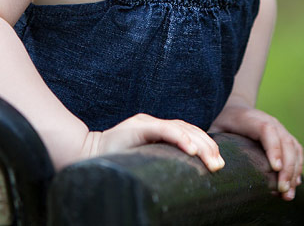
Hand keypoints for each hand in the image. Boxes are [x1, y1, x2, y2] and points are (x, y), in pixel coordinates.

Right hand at [80, 113, 225, 171]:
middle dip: (208, 146)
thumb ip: (160, 161)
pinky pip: (163, 130)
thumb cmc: (114, 164)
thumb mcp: (144, 162)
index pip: (188, 133)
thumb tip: (182, 180)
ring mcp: (145, 123)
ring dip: (199, 144)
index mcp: (157, 131)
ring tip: (211, 160)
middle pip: (189, 129)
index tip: (218, 163)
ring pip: (180, 128)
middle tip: (219, 165)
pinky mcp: (137, 126)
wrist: (84, 156)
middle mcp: (154, 123)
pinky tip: (192, 149)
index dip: (206, 146)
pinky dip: (180, 138)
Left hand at [211, 104, 302, 200]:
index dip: (274, 149)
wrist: (234, 109)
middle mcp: (271, 122)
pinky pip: (296, 151)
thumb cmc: (221, 123)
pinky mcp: (284, 138)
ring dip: (294, 171)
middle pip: (285, 142)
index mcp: (252, 119)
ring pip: (294, 148)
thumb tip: (213, 166)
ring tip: (288, 194)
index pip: (267, 130)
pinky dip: (297, 168)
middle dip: (287, 167)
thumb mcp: (213, 129)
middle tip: (282, 190)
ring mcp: (280, 129)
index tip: (276, 168)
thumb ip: (213, 144)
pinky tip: (293, 185)